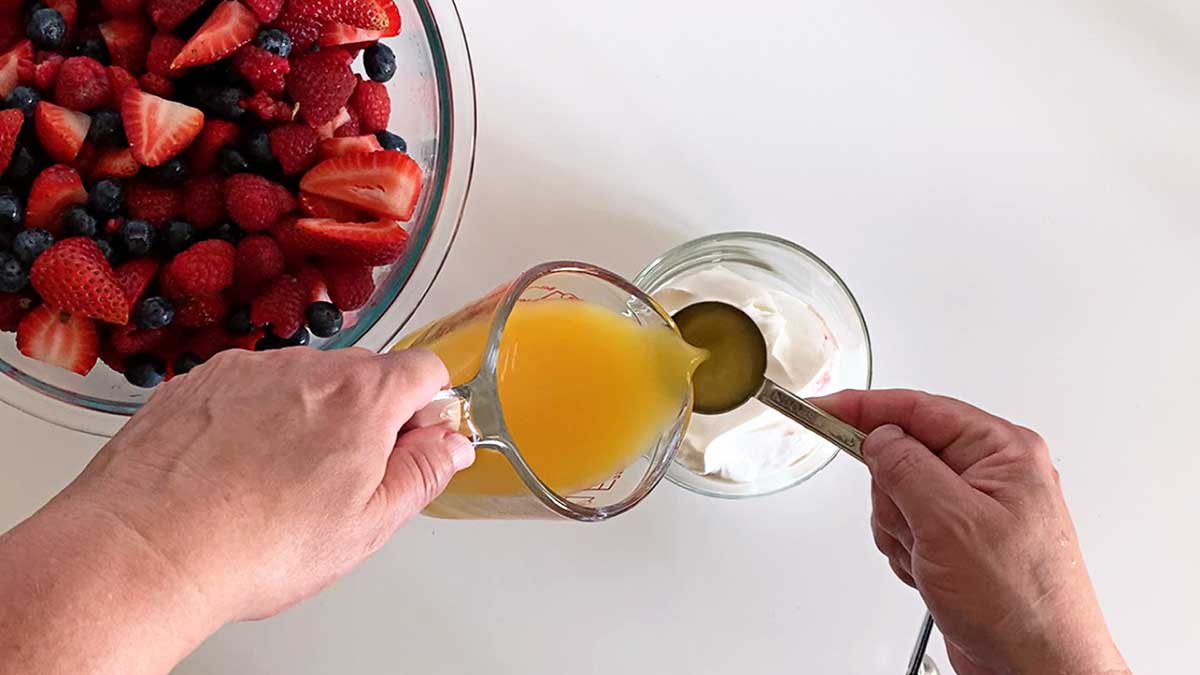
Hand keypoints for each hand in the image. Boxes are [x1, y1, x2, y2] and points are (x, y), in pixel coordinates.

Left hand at [0, 347, 471, 673]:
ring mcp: (248, 368)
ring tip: (279, 481)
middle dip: (368, 415)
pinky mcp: (199, 380)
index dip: (430, 408)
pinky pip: (249, 386)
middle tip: (345, 478)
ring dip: (308, 415)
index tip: (416, 443)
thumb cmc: (253, 543)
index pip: (425, 369)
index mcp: (363, 397)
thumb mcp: (367, 523)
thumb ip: (423, 472)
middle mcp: (308, 366)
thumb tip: (451, 443)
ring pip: (304, 379)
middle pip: (364, 372)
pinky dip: (254, 415)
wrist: (146, 548)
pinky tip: (237, 467)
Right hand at [816, 390, 1127, 674]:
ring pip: (898, 495)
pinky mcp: (959, 541)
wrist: (1037, 667)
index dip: (863, 408)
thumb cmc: (1022, 602)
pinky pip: (906, 528)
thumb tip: (878, 437)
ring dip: (901, 530)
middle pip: (902, 455)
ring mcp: (973, 510)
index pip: (917, 409)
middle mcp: (991, 474)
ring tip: (932, 558)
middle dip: (894, 496)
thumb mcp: (950, 522)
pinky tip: (933, 572)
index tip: (822, 408)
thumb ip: (906, 467)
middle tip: (916, 526)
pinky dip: (907, 551)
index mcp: (1002, 451)